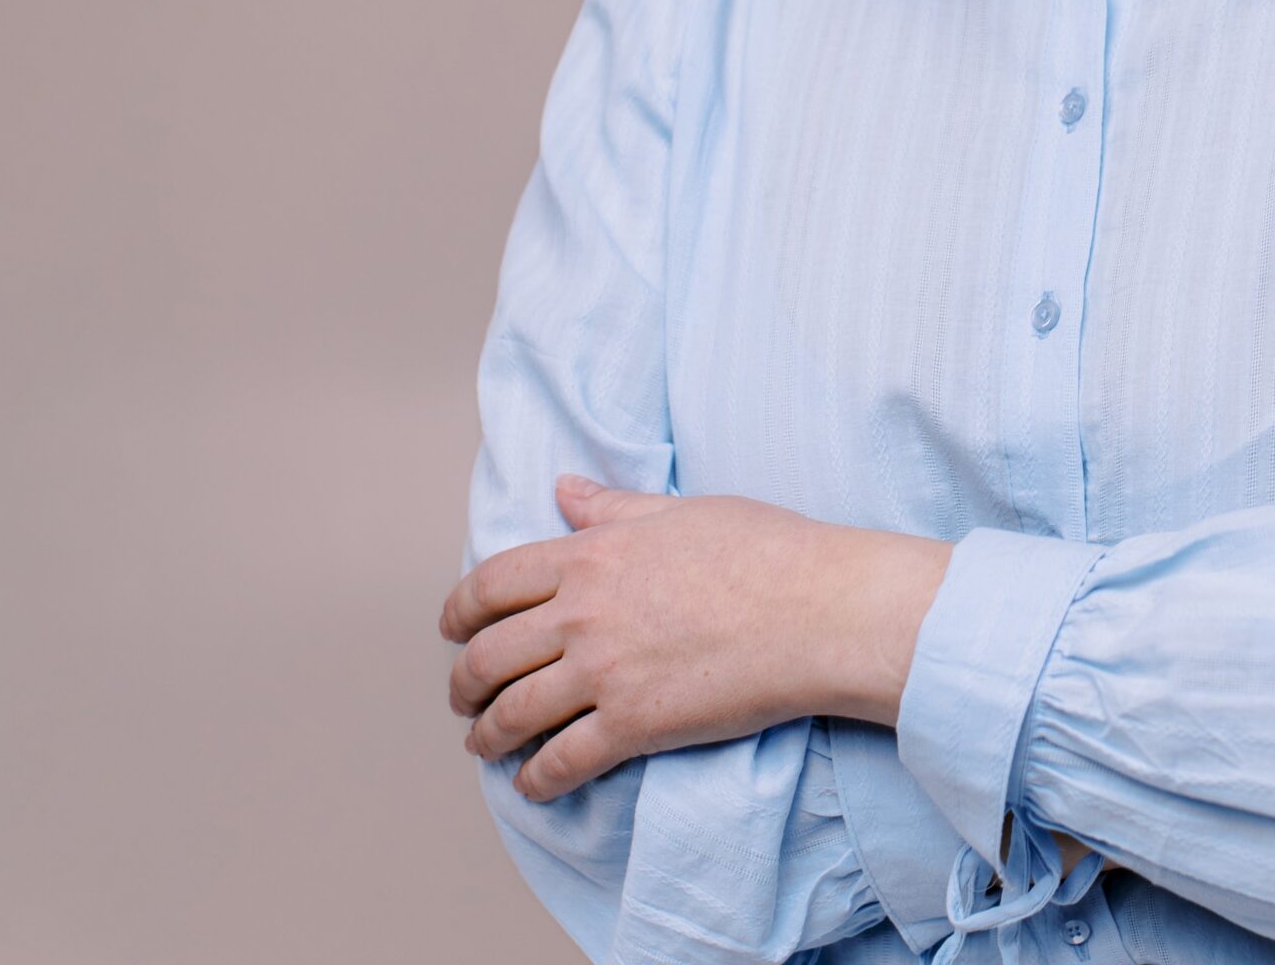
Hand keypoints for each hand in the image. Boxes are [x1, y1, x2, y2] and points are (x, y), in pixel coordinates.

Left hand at [441, 476, 839, 801]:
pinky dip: (536, 780)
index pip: (492, 584)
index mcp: (592, 555)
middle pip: (487, 656)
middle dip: (462, 683)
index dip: (459, 612)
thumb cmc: (767, 550)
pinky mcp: (635, 725)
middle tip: (464, 697)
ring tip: (485, 745)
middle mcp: (584, 613)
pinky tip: (534, 784)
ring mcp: (605, 672)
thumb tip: (565, 490)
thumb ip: (614, 507)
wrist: (821, 608)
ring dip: (488, 735)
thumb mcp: (683, 511)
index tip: (453, 630)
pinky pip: (562, 763)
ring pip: (512, 714)